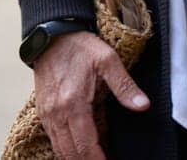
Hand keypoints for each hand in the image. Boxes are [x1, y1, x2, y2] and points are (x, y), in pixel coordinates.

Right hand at [33, 30, 148, 159]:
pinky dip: (65, 150)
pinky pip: (53, 139)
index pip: (86, 144)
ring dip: (75, 158)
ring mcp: (47, 115)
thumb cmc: (80, 48)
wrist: (52, 37)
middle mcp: (57, 114)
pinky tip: (77, 151)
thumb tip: (143, 106)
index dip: (98, 159)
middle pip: (70, 152)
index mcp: (74, 104)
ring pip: (59, 149)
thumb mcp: (107, 60)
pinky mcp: (43, 112)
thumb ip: (125, 86)